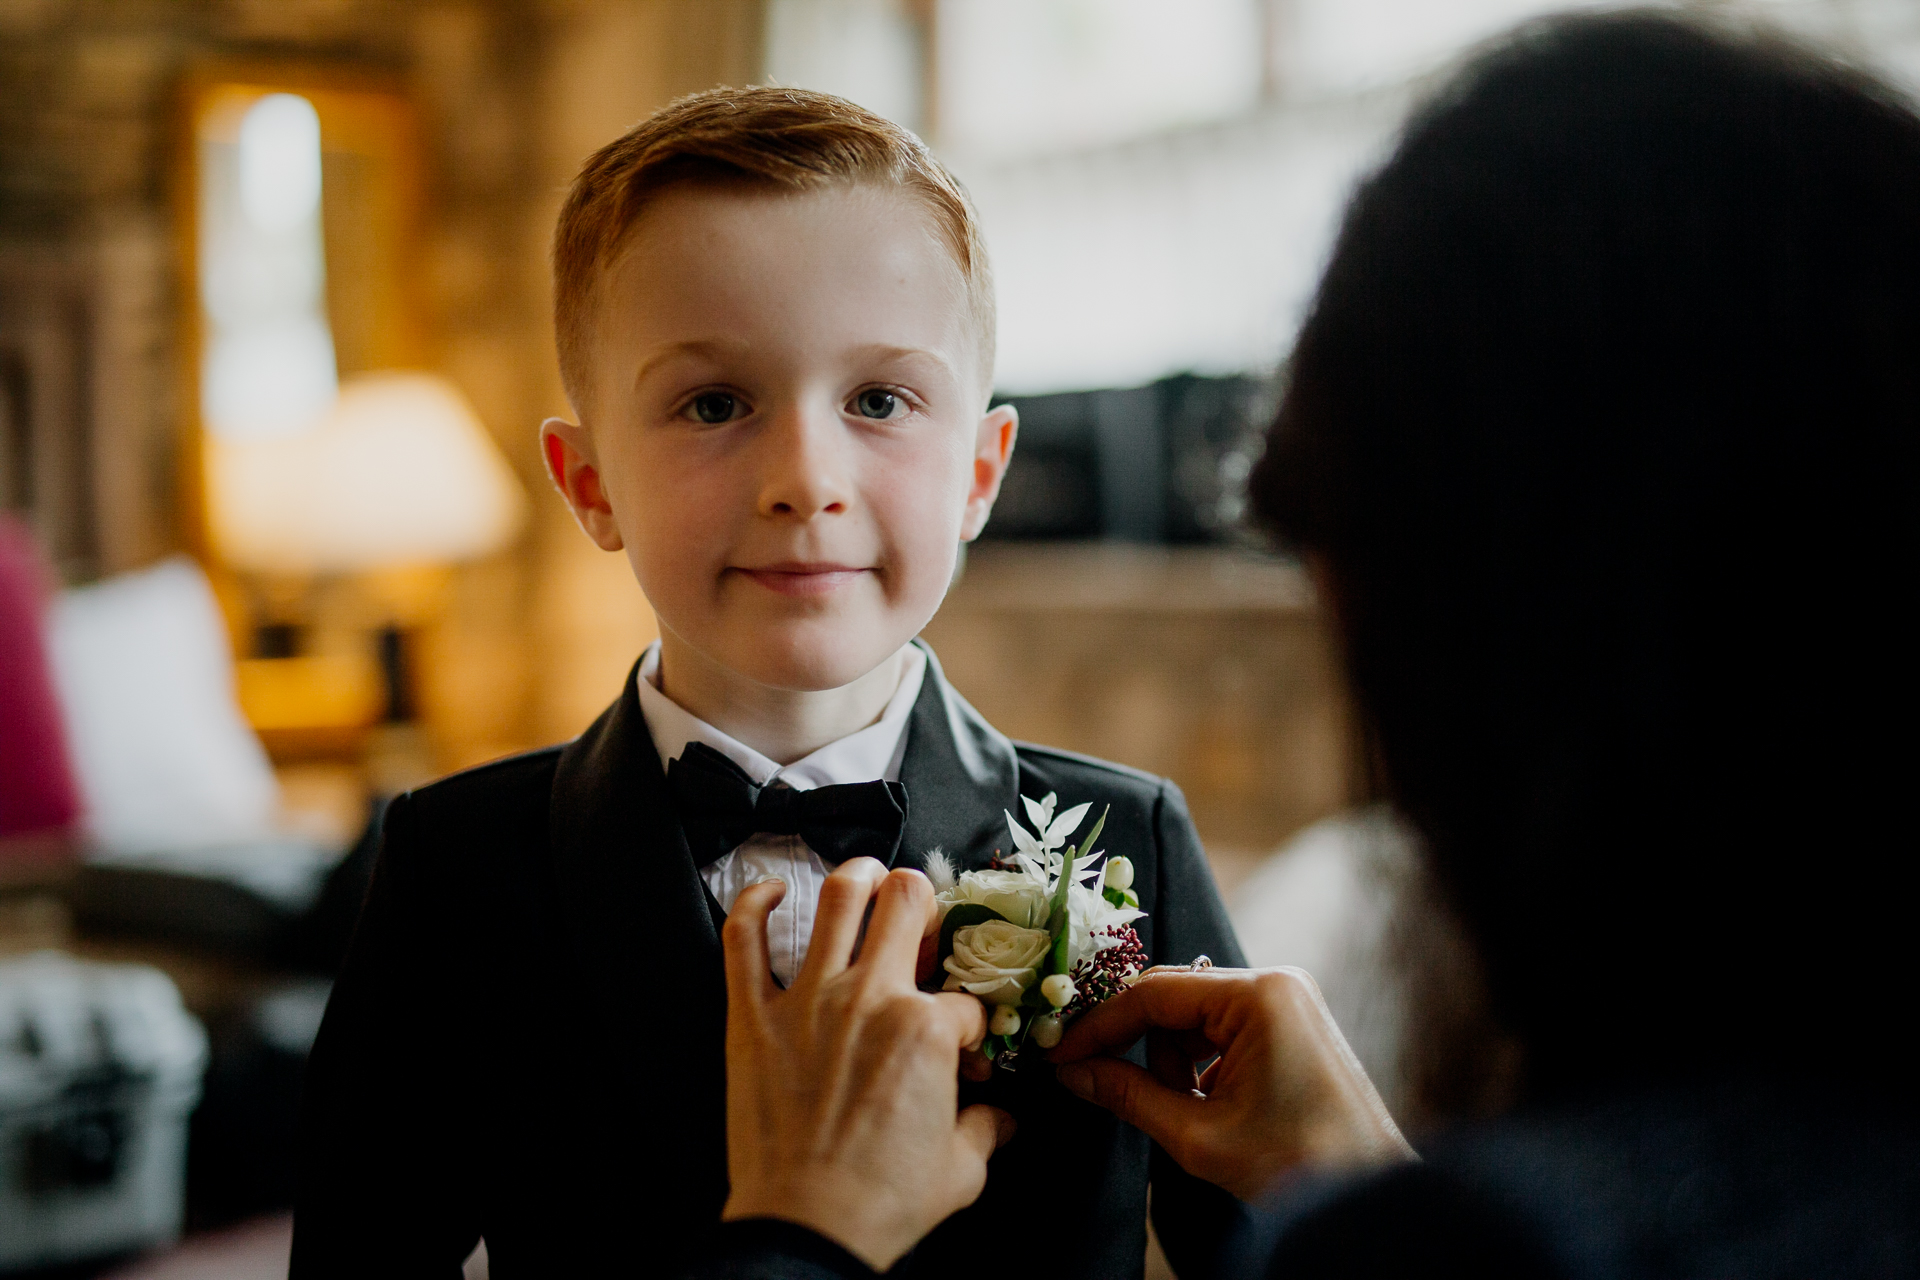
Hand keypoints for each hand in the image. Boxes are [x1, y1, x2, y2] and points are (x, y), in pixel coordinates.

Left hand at [721, 858, 1016, 1270]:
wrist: (808, 1228)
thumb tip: (1002, 1118)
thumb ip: (987, 1128)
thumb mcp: (961, 1170)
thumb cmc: (881, 1202)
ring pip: (837, 897)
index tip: (960, 1054)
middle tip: (920, 921)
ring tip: (867, 877)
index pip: (963, 1001)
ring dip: (859, 875)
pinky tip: (768, 891)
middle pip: (908, 902)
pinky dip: (753, 903)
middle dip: (924, 902)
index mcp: (926, 1030)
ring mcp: (807, 999)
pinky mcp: (752, 1016)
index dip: (970, 1026)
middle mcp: (870, 997)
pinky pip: (743, 939)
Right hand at [1049, 966, 1412, 1201]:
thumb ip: (1127, 1095)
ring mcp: (1288, 1002)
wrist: (1368, 1199)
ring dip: (1174, 1064)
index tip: (1061, 1057)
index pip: (1154, 993)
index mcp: (1259, 996)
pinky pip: (1223, 1031)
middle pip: (1173, 1000)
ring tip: (1189, 1115)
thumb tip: (1072, 1073)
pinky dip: (1202, 1067)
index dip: (1100, 1026)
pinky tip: (1210, 1108)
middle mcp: (1276, 984)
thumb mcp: (1198, 1134)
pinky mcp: (1292, 1026)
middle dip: (1140, 1048)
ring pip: (1194, 1019)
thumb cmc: (1297, 1165)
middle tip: (1098, 1083)